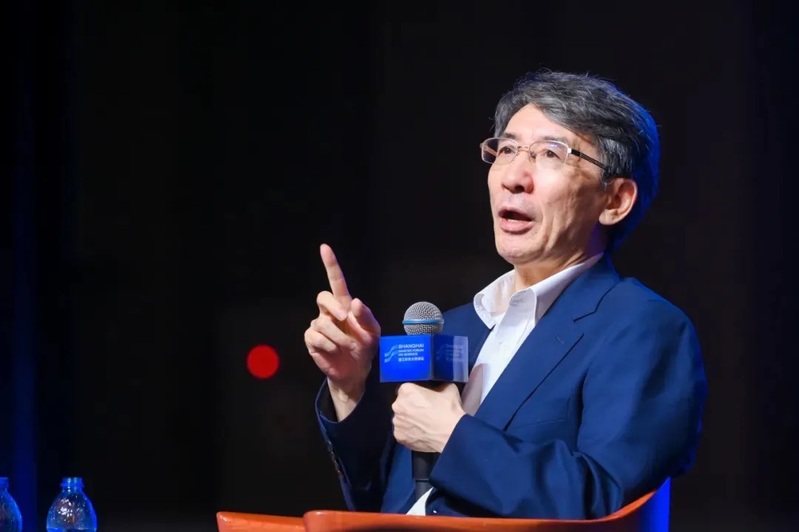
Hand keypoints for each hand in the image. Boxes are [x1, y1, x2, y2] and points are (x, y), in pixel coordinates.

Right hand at [304, 244, 380, 408]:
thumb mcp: (373, 332)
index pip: (336, 281)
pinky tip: (334, 350)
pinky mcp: (312, 340)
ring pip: (323, 322)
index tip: (325, 248)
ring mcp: (319, 325)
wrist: (356, 371)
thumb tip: (355, 302)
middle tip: (345, 319)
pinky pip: (315, 337)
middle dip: (333, 307)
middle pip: (323, 297)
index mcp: (345, 305)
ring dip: (338, 336)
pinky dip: (328, 345)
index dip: (330, 264)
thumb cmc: (365, 347)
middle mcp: (329, 312)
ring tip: (347, 346)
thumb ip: (366, 316)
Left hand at [392, 383, 465, 452]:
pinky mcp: (400, 437)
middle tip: (425, 412)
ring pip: (402, 419)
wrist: (452, 435)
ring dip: (410, 420)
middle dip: (411, 407)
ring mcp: (397, 422)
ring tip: (424, 424)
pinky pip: (403, 432)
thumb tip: (436, 388)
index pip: (407, 389)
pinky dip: (410, 433)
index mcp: (406, 390)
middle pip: (402, 404)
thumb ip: (437, 385)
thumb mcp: (448, 388)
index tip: (424, 398)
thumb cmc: (449, 411)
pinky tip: (421, 433)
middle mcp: (398, 405)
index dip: (416, 393)